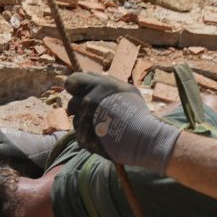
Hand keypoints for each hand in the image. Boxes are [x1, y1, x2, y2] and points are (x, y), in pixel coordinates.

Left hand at [65, 72, 180, 172]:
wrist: (144, 137)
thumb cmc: (138, 113)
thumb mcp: (126, 90)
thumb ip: (106, 83)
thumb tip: (90, 78)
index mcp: (99, 85)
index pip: (72, 81)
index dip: (75, 88)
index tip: (82, 94)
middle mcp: (89, 100)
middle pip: (71, 103)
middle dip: (79, 109)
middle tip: (93, 115)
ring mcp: (85, 119)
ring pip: (76, 121)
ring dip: (85, 125)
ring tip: (102, 128)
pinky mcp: (84, 137)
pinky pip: (79, 136)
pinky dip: (88, 138)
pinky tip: (102, 138)